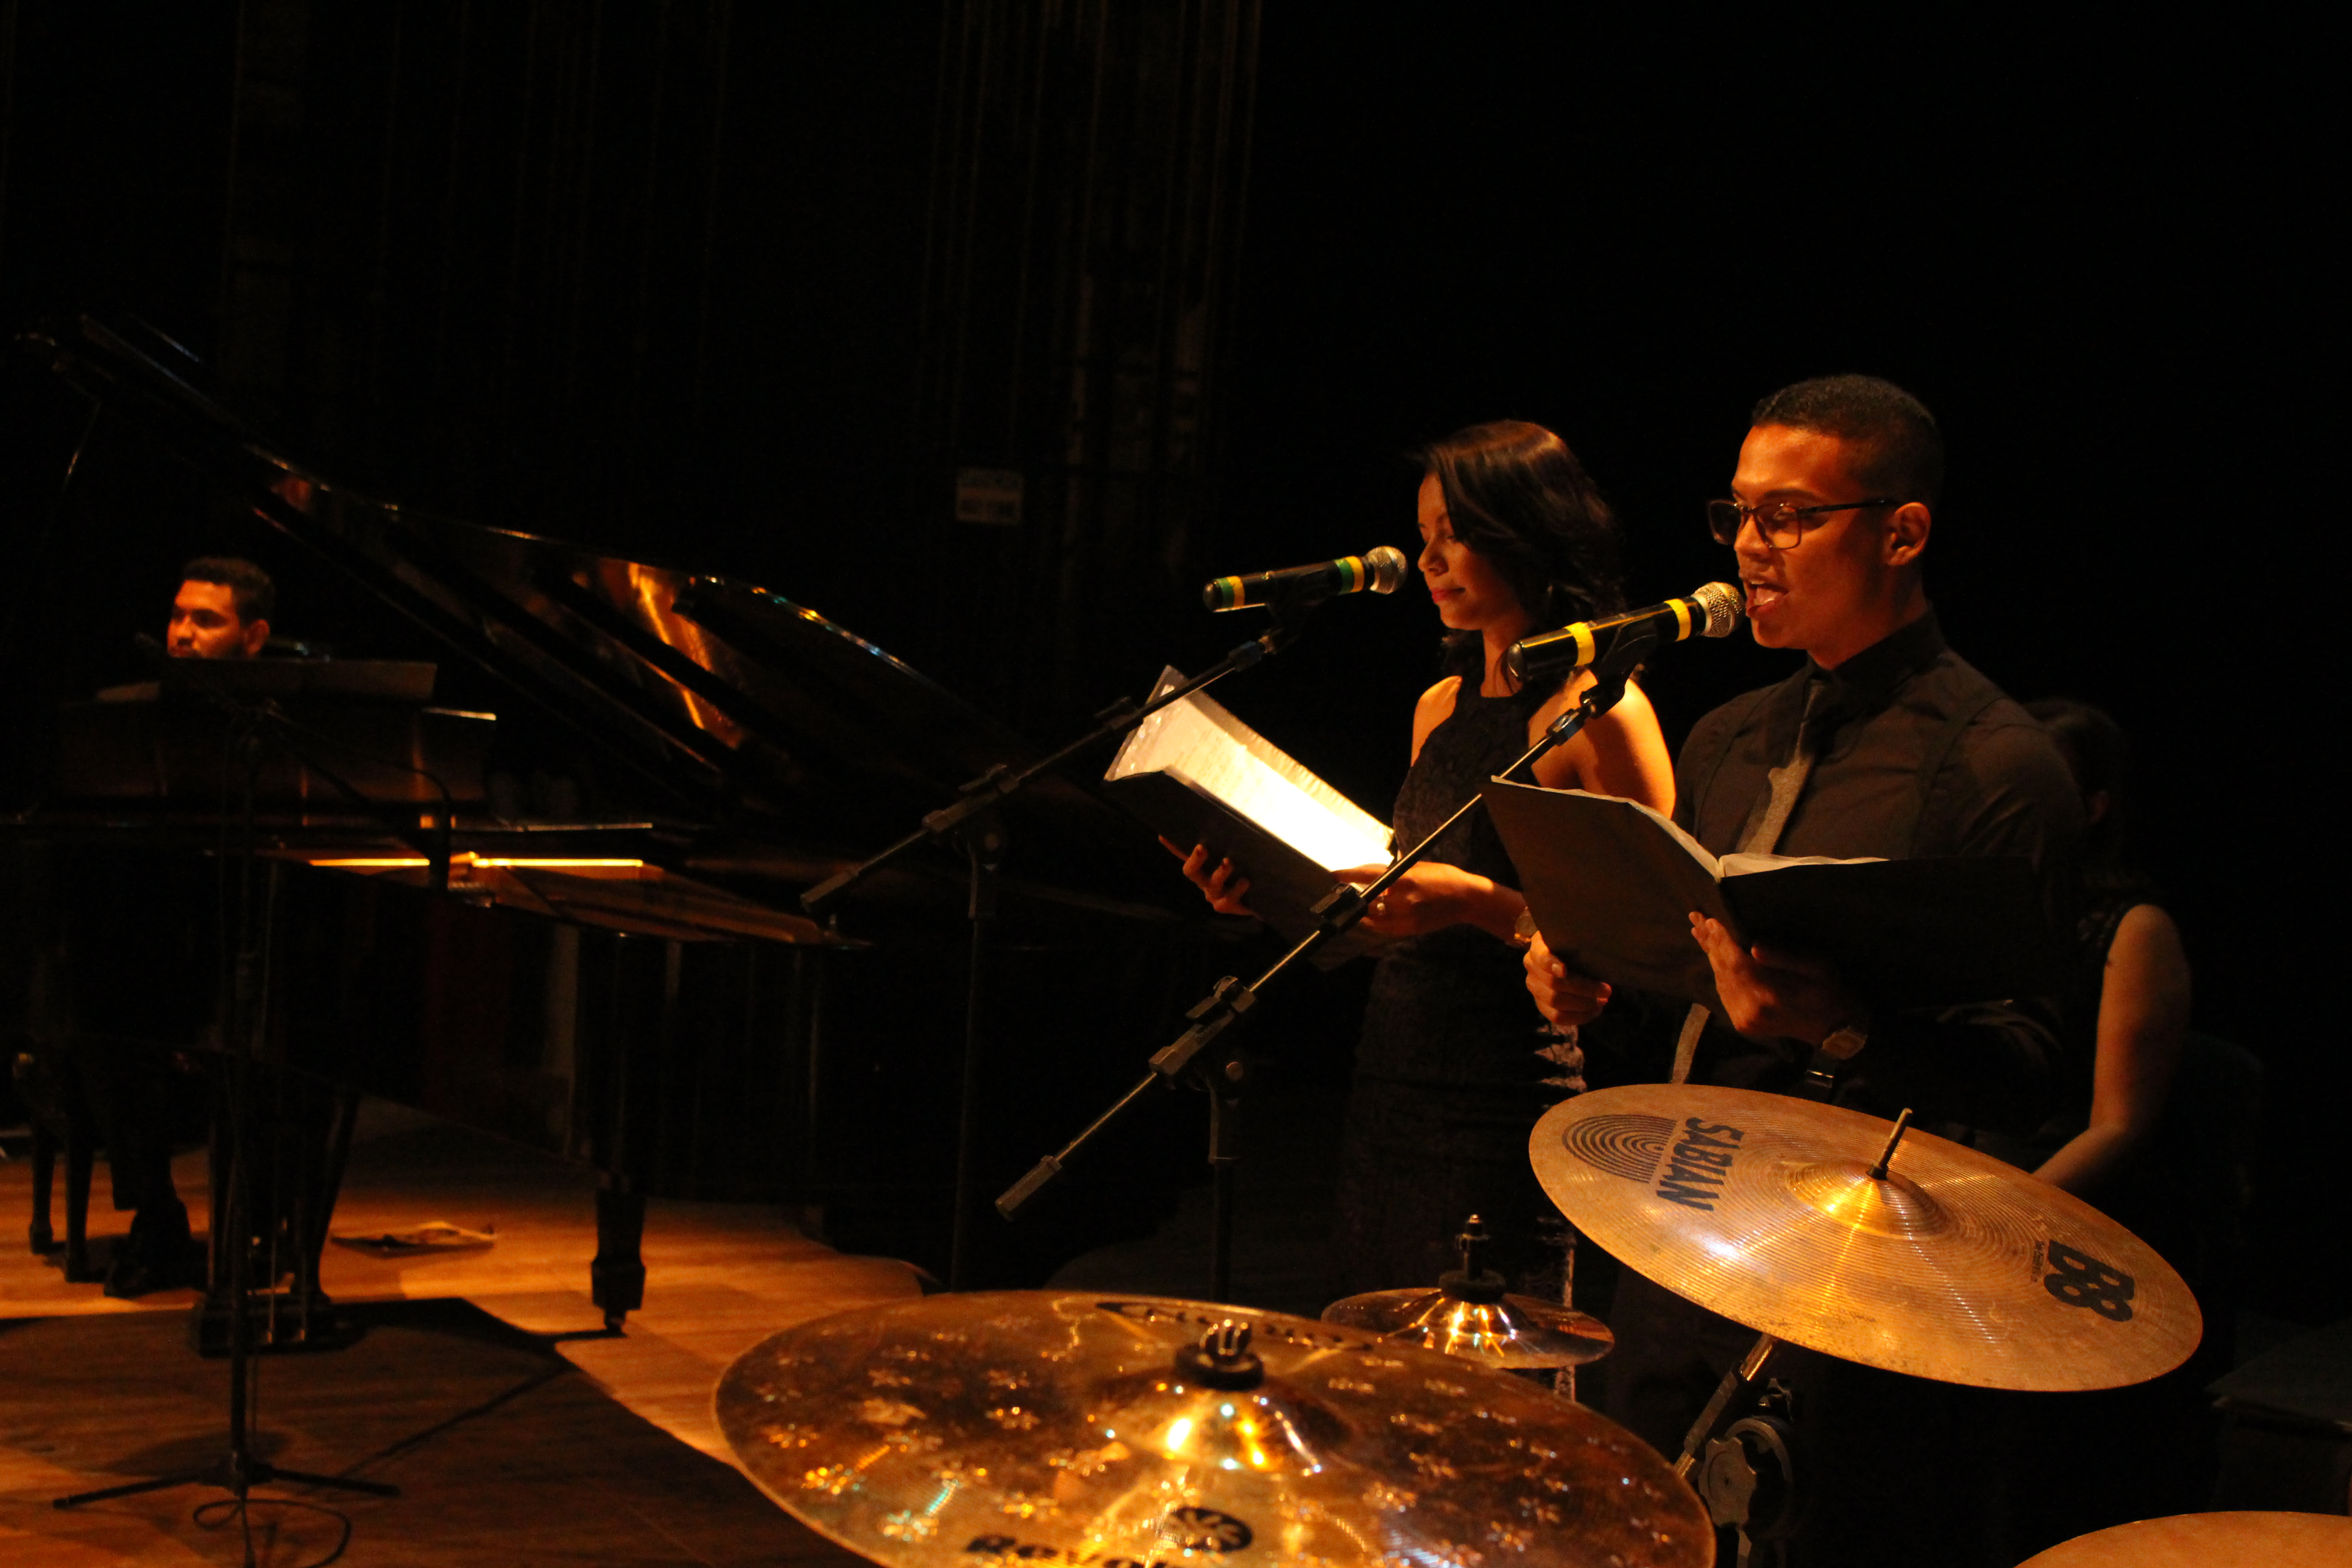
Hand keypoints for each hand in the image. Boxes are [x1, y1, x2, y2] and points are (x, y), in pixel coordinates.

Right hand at [1160, 838, 1256, 916]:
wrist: (1265, 893)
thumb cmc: (1251, 864)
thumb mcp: (1241, 848)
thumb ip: (1232, 835)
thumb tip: (1227, 809)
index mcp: (1203, 864)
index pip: (1184, 853)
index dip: (1173, 845)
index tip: (1164, 834)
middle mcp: (1204, 880)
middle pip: (1191, 871)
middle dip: (1195, 859)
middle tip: (1201, 847)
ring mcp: (1215, 895)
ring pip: (1212, 885)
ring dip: (1219, 873)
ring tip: (1228, 862)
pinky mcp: (1228, 906)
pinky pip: (1228, 901)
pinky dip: (1236, 890)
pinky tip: (1245, 881)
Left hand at [1336, 860, 1509, 938]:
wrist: (1467, 899)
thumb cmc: (1443, 877)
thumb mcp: (1417, 867)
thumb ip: (1395, 873)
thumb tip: (1372, 875)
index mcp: (1404, 879)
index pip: (1369, 876)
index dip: (1349, 875)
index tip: (1335, 874)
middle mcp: (1403, 900)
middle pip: (1366, 901)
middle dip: (1353, 897)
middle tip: (1343, 893)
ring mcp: (1407, 917)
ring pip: (1373, 918)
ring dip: (1361, 912)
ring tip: (1354, 906)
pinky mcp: (1411, 929)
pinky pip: (1384, 929)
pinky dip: (1374, 923)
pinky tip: (1368, 918)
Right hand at [1523, 932, 1612, 1028]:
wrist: (1559, 952)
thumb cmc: (1571, 942)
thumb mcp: (1573, 935)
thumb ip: (1579, 940)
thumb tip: (1599, 943)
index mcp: (1538, 947)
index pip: (1541, 956)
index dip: (1550, 964)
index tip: (1564, 970)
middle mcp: (1531, 968)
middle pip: (1554, 984)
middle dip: (1584, 989)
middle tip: (1607, 991)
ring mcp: (1534, 988)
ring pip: (1555, 1003)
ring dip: (1583, 1005)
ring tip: (1602, 1002)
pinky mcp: (1540, 1004)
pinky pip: (1556, 1017)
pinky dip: (1578, 1017)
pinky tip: (1594, 1011)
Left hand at [1688, 913, 1857, 1042]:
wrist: (1829, 1026)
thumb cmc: (1827, 990)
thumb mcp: (1818, 967)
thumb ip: (1785, 957)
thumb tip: (1753, 946)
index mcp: (1770, 996)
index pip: (1737, 964)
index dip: (1721, 941)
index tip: (1709, 920)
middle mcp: (1751, 1011)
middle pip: (1722, 971)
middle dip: (1709, 943)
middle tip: (1696, 918)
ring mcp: (1744, 1020)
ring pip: (1720, 981)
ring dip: (1709, 955)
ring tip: (1699, 931)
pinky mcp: (1741, 1023)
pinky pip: (1723, 992)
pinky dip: (1717, 971)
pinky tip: (1711, 954)